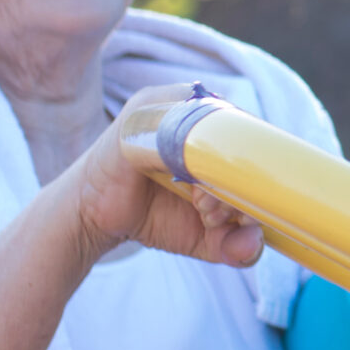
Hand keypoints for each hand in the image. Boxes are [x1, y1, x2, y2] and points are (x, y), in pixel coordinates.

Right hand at [62, 86, 263, 268]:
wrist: (90, 217)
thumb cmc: (153, 216)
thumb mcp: (204, 237)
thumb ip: (236, 245)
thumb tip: (254, 244)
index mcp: (220, 132)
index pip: (259, 146)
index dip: (259, 181)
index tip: (241, 215)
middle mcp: (199, 110)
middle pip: (243, 140)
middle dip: (239, 187)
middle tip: (215, 214)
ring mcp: (171, 103)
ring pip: (218, 134)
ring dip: (217, 180)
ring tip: (201, 206)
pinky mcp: (143, 109)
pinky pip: (181, 127)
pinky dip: (190, 162)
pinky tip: (185, 190)